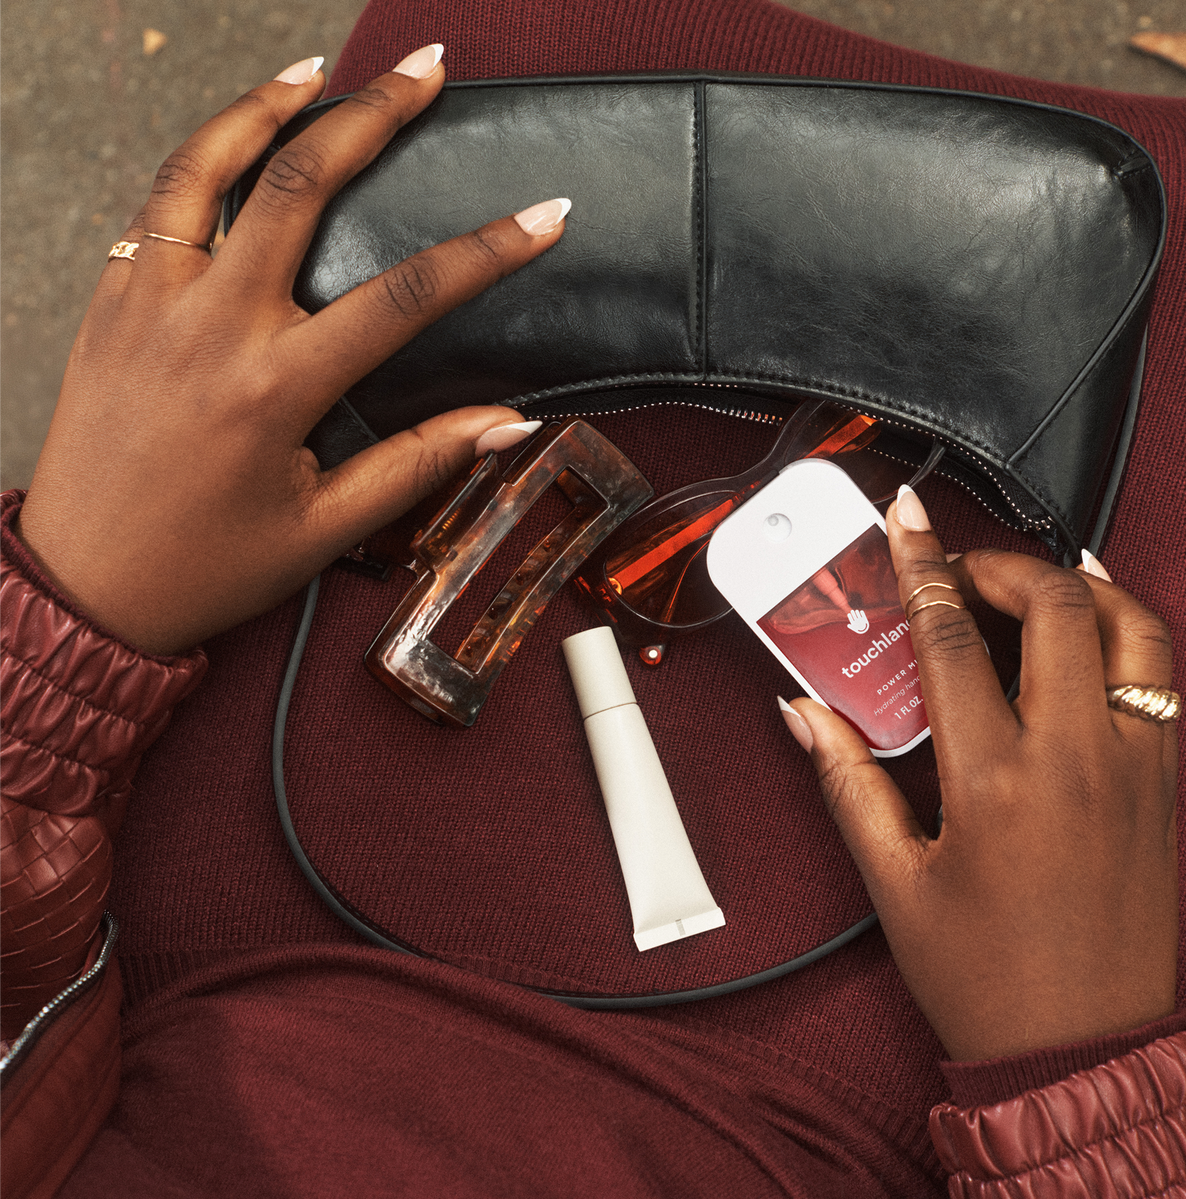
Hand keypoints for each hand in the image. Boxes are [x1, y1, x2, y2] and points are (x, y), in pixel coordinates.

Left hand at [17, 47, 568, 654]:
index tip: (545, 217)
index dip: (486, 251)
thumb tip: (505, 424)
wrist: (82, 585)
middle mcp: (209, 324)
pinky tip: (239, 137)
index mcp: (272, 387)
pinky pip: (158, 199)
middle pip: (302, 185)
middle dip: (375, 115)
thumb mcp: (323, 529)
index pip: (402, 296)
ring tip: (322, 67)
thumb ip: (418, 464)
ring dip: (271, 103)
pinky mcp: (110, 297)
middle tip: (426, 70)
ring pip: (210, 164)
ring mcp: (149, 299)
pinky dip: (203, 153)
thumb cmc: (204, 566)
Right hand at [781, 489, 1177, 1060]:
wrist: (1081, 1048)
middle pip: (1054, 606)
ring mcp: (1131, 767)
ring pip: (1130, 627)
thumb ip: (846, 780)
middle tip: (954, 566)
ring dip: (1078, 583)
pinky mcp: (1161, 785)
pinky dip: (1125, 629)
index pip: (953, 639)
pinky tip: (1086, 628)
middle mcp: (1075, 759)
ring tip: (1029, 579)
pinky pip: (1158, 675)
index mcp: (995, 780)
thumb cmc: (987, 976)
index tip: (906, 523)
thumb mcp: (893, 879)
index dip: (922, 568)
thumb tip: (806, 713)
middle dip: (999, 562)